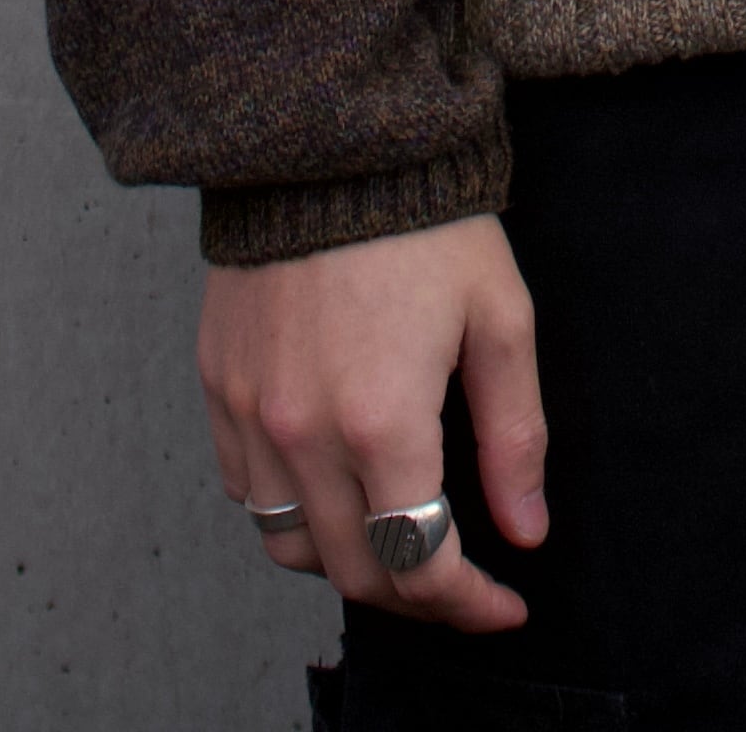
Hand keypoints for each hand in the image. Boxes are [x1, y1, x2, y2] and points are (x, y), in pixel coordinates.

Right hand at [198, 213, 546, 632]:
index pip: (422, 563)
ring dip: (348, 561)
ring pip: (289, 545)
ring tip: (397, 538)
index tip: (505, 605)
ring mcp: (250, 412)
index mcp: (382, 420)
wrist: (330, 141)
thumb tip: (528, 530)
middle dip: (418, 596)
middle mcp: (304, 432)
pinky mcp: (217, 385)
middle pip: (355, 572)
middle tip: (461, 582)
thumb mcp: (500, 318)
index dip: (469, 604)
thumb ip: (514, 435)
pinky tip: (333, 484)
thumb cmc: (425, 223)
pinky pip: (246, 489)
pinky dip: (289, 511)